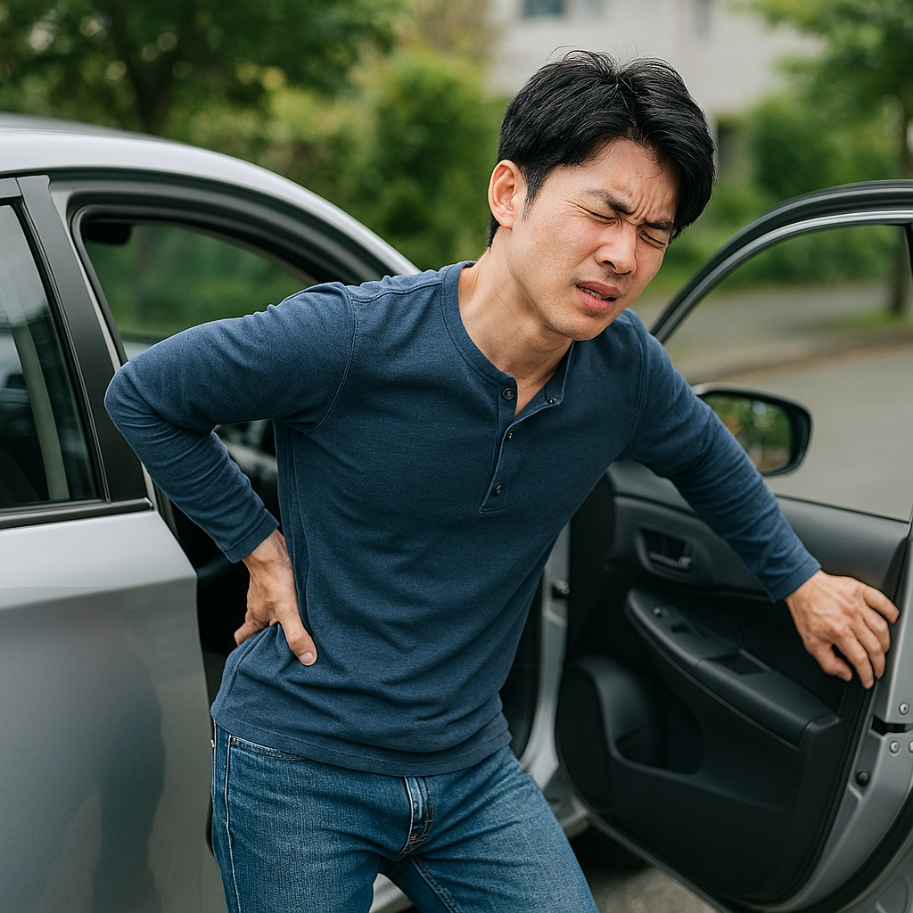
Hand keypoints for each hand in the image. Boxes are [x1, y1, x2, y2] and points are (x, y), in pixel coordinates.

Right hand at [235, 529, 316, 664]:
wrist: (270, 547)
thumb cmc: (273, 577)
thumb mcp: (287, 611)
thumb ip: (296, 635)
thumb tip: (307, 658)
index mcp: (255, 618)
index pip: (243, 638)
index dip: (247, 649)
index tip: (257, 658)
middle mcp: (257, 607)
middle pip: (259, 627)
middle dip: (270, 636)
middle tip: (286, 645)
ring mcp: (266, 594)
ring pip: (271, 611)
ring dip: (283, 618)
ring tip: (301, 625)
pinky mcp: (277, 581)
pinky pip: (281, 596)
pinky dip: (290, 601)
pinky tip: (304, 602)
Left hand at [784, 570, 898, 688]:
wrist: (800, 585)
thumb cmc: (805, 611)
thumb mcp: (810, 642)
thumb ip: (828, 662)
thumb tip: (846, 673)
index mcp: (838, 632)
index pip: (860, 659)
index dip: (867, 674)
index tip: (869, 680)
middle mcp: (851, 618)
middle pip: (875, 647)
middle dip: (879, 664)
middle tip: (877, 670)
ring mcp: (858, 604)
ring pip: (882, 629)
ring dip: (885, 644)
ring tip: (882, 651)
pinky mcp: (861, 591)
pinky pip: (883, 602)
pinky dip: (891, 612)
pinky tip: (892, 620)